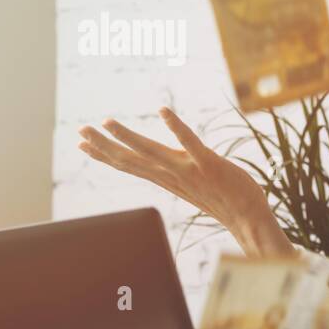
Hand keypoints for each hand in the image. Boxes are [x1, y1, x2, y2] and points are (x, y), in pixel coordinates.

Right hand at [77, 108, 293, 256]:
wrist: (248, 218)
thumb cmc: (224, 199)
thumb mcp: (191, 185)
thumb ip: (175, 173)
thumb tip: (163, 163)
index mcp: (166, 179)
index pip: (129, 166)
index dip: (104, 155)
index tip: (81, 143)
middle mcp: (172, 176)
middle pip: (130, 160)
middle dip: (104, 145)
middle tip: (80, 130)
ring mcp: (189, 171)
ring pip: (151, 152)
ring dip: (128, 137)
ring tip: (107, 121)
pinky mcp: (209, 164)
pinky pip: (190, 143)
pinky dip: (176, 127)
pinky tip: (163, 110)